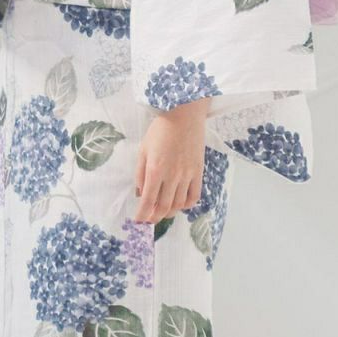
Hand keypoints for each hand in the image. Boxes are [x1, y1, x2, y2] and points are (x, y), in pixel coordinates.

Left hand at [134, 102, 208, 223]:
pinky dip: (186, 205)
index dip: (142, 214)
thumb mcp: (143, 150)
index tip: (139, 220)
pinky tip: (179, 204)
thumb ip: (141, 173)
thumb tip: (141, 193)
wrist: (184, 116)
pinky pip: (194, 196)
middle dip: (155, 217)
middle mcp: (172, 176)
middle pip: (163, 206)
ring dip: (169, 213)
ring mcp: (187, 175)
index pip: (148, 201)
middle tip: (150, 220)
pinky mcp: (198, 172)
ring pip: (178, 204)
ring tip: (162, 213)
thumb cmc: (160, 131)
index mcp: (155, 170)